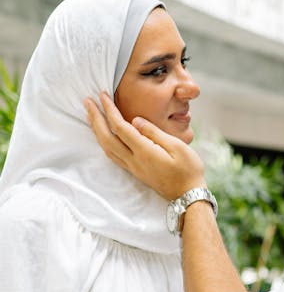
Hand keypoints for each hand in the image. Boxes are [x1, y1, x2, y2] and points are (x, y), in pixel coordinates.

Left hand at [84, 92, 206, 199]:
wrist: (188, 196)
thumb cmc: (188, 170)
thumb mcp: (177, 146)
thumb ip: (154, 132)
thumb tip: (135, 120)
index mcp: (144, 151)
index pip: (120, 127)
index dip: (109, 110)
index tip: (102, 95)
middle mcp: (134, 160)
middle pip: (107, 138)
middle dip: (95, 118)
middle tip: (87, 102)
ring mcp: (133, 168)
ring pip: (107, 148)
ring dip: (96, 130)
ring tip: (91, 115)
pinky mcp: (135, 172)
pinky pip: (113, 155)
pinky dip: (104, 142)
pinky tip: (103, 136)